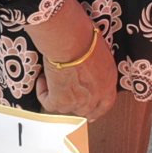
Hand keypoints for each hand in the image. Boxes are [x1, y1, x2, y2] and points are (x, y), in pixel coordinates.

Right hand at [30, 3, 119, 120]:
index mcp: (108, 82)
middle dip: (74, 102)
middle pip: (84, 110)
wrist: (71, 40)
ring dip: (57, 94)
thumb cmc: (86, 37)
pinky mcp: (59, 100)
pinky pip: (48, 104)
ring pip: (65, 108)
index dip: (98, 111)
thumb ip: (97, 65)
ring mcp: (78, 101)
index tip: (92, 115)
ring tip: (52, 76)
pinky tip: (43, 78)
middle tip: (63, 92)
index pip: (106, 104)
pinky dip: (43, 92)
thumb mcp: (100, 51)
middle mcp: (95, 95)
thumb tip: (88, 62)